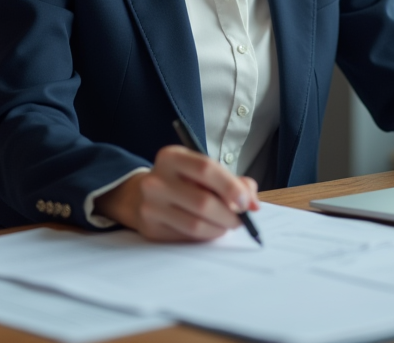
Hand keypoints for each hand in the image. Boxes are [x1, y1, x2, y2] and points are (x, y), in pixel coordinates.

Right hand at [95, 145, 258, 241]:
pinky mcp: (150, 228)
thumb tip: (253, 204)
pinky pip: (186, 237)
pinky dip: (205, 236)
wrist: (140, 195)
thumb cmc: (182, 181)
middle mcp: (156, 180)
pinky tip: (209, 229)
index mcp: (171, 157)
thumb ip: (232, 182)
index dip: (231, 187)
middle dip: (230, 215)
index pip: (206, 169)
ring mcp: (150, 205)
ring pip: (196, 224)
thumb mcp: (202, 171)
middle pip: (203, 202)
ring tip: (226, 225)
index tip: (247, 202)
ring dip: (219, 229)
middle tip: (241, 220)